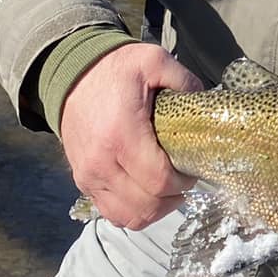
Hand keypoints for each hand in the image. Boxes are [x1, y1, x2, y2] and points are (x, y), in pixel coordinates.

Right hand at [58, 43, 203, 229]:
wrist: (71, 73)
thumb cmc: (115, 69)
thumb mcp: (154, 61)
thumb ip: (185, 81)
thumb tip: (207, 105)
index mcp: (121, 134)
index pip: (159, 181)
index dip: (183, 183)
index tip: (192, 170)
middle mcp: (101, 162)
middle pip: (146, 205)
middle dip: (173, 198)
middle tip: (184, 180)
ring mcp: (89, 175)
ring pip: (129, 216)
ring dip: (155, 210)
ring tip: (168, 190)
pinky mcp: (83, 180)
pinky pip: (111, 212)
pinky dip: (134, 211)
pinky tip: (147, 195)